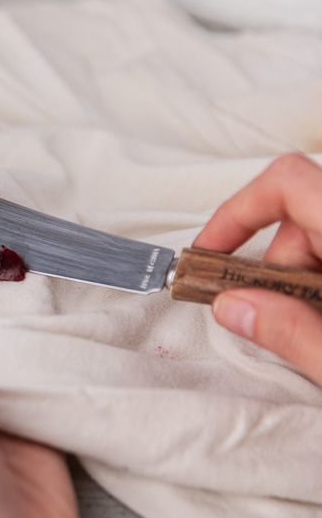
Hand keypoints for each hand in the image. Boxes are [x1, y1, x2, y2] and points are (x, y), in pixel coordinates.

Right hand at [193, 153, 321, 384]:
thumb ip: (291, 333)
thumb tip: (233, 307)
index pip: (286, 183)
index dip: (237, 213)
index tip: (208, 255)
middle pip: (301, 217)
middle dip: (274, 270)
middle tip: (279, 321)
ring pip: (320, 240)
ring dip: (303, 285)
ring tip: (319, 334)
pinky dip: (320, 286)